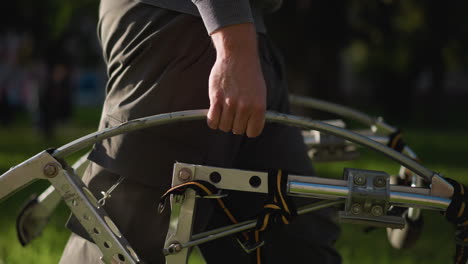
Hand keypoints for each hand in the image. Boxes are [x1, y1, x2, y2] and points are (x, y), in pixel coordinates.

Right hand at [207, 23, 265, 137]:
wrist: (238, 56)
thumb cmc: (249, 75)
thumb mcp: (260, 93)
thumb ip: (255, 111)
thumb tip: (250, 127)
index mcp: (259, 107)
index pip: (253, 132)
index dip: (248, 128)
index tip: (245, 123)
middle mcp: (245, 107)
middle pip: (237, 130)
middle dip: (235, 124)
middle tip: (234, 113)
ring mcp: (230, 103)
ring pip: (224, 126)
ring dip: (223, 121)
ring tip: (225, 110)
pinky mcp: (216, 99)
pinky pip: (212, 120)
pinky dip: (213, 120)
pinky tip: (215, 112)